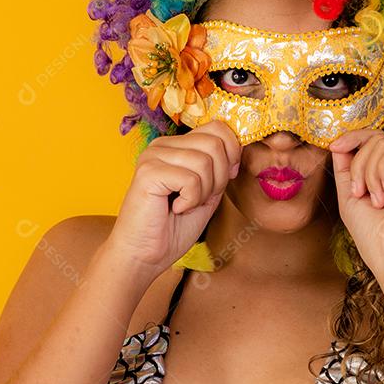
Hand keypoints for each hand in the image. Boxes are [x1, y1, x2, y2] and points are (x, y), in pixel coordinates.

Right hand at [108, 119, 240, 273]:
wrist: (144, 255)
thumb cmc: (173, 228)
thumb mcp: (208, 192)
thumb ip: (221, 168)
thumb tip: (239, 147)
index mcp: (176, 145)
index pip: (217, 128)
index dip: (232, 154)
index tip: (224, 180)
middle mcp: (163, 145)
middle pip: (214, 143)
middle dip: (219, 178)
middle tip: (200, 199)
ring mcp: (153, 156)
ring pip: (205, 162)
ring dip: (203, 192)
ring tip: (185, 205)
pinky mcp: (148, 172)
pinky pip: (191, 179)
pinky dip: (191, 200)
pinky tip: (176, 208)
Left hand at [328, 129, 383, 282]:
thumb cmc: (377, 239)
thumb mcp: (352, 196)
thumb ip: (346, 168)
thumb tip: (339, 143)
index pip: (378, 142)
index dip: (354, 139)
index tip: (335, 146)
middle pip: (377, 139)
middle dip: (358, 164)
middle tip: (359, 193)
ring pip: (382, 143)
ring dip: (367, 173)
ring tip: (376, 200)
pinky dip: (380, 171)